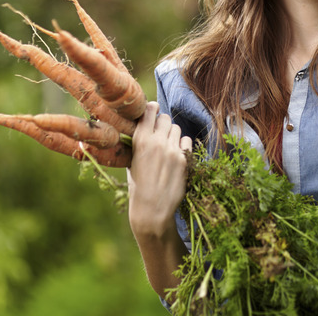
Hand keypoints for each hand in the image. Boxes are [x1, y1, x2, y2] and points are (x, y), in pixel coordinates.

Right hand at [127, 101, 192, 237]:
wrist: (152, 209)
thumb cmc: (138, 187)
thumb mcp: (131, 162)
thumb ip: (138, 143)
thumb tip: (143, 128)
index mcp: (140, 140)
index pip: (149, 110)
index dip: (152, 109)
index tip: (152, 112)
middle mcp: (156, 141)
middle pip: (165, 118)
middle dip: (162, 124)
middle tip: (160, 134)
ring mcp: (172, 149)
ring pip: (176, 128)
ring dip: (172, 135)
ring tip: (167, 148)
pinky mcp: (184, 159)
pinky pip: (187, 141)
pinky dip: (182, 146)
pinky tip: (176, 155)